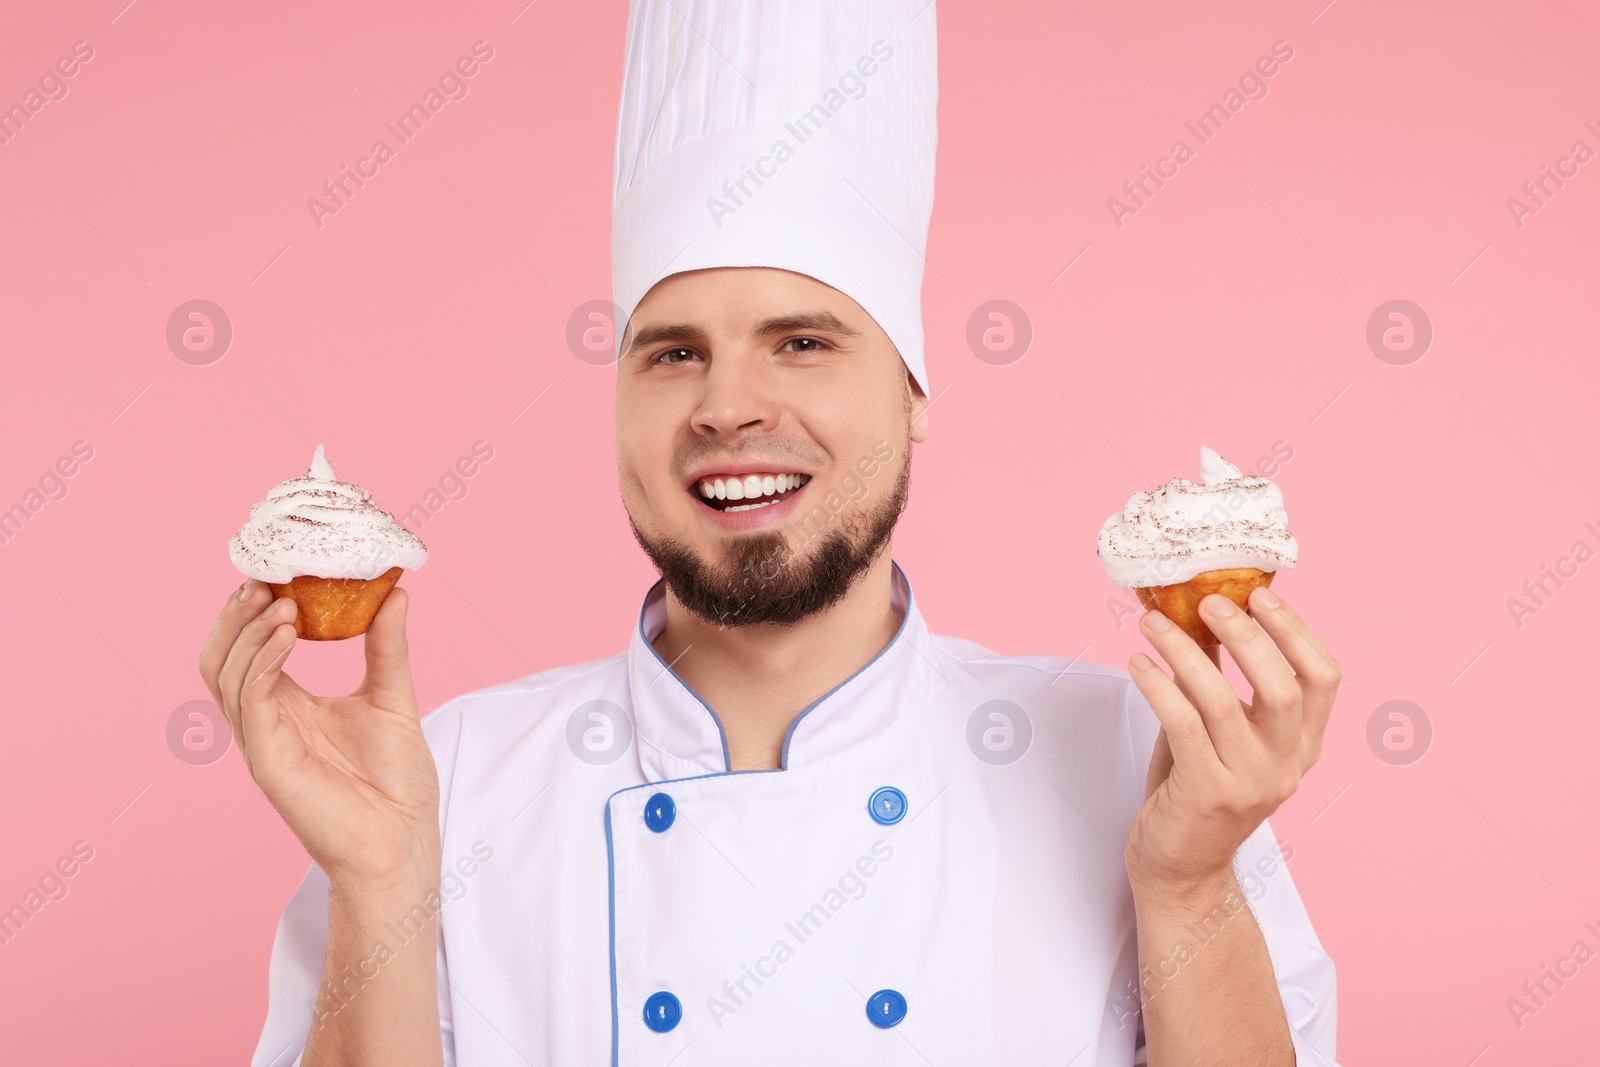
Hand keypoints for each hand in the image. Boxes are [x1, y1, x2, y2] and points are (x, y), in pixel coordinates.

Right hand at [197, 580, 440, 891]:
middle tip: (264, 576)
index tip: (278, 568)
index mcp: (288, 703)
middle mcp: (266, 720)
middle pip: (222, 655)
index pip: (250, 646)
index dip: (253, 607)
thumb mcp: (393, 696)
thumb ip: (387, 646)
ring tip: (281, 602)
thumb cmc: (396, 780)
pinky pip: (249, 701)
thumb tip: (396, 591)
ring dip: (248, 631)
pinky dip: (261, 661)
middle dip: (236, 613)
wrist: (403, 839)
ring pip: (225, 673)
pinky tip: (286, 634)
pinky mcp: (267, 760)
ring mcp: (261, 740)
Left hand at [1122, 586, 1339, 895]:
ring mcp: (1248, 783)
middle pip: (1282, 686)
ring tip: (1151, 623)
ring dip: (1183, 652)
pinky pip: (1181, 724)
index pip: (1324, 679)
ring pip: (1222, 701)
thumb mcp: (1225, 735)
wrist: (1181, 869)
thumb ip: (1224, 686)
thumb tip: (1205, 617)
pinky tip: (1137, 663)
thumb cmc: (1197, 791)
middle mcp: (1285, 766)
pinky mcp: (1205, 794)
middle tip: (1207, 601)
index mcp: (1302, 746)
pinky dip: (1157, 685)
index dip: (1296, 631)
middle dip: (1246, 634)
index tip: (1261, 595)